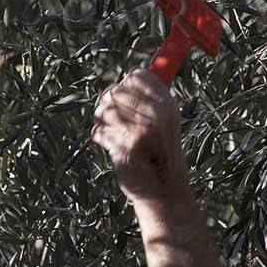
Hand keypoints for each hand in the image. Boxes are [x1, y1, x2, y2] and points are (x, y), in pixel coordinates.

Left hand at [91, 69, 192, 204]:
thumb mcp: (164, 122)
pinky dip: (101, 138)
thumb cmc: (159, 154)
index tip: (125, 100)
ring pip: (103, 110)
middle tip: (113, 119)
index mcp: (167, 104)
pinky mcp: (124, 145)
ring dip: (102, 121)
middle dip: (108, 104)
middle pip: (115, 91)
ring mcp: (141, 130)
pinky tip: (113, 146)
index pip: (136, 76)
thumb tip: (125, 77)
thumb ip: (148, 100)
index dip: (124, 86)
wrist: (163, 190)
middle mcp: (156, 114)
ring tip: (113, 133)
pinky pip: (99, 131)